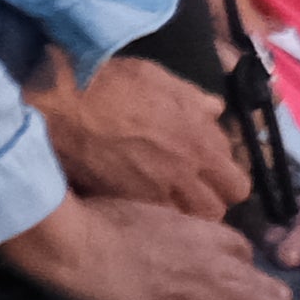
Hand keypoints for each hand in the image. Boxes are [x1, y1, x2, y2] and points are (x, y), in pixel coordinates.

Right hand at [4, 190, 299, 299]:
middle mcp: (206, 256)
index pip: (237, 245)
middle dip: (272, 290)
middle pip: (253, 274)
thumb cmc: (91, 218)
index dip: (244, 260)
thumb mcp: (133, 205)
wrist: (75, 243)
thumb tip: (149, 225)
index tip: (244, 270)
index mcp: (193, 228)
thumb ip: (155, 220)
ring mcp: (198, 285)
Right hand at [30, 51, 242, 218]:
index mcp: (200, 145)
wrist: (62, 103)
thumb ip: (193, 99)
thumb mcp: (160, 78)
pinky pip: (148, 216)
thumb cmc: (111, 83)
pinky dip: (150, 212)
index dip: (223, 177)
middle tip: (193, 189)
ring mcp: (151, 191)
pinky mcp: (121, 200)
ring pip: (182, 220)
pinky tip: (139, 200)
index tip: (208, 169)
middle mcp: (183, 175)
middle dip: (208, 200)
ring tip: (167, 199)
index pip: (236, 183)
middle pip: (215, 209)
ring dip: (180, 211)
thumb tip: (213, 111)